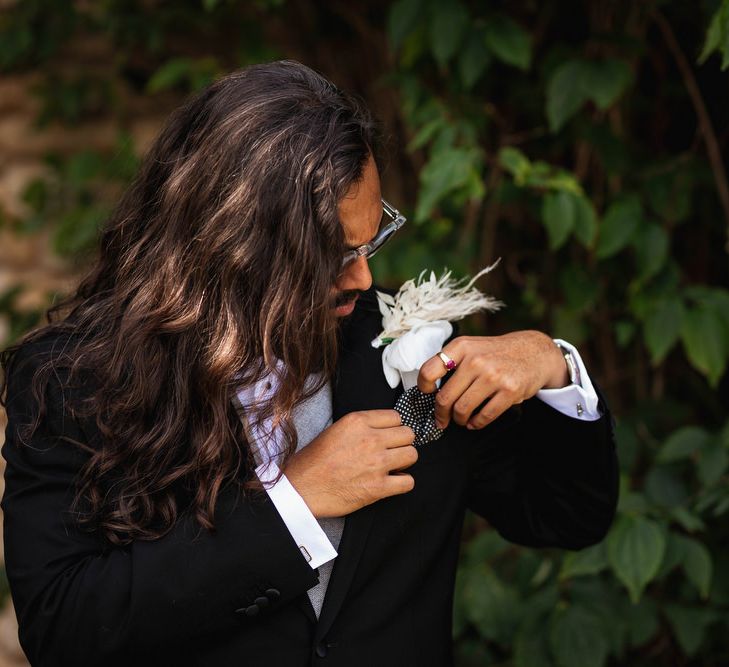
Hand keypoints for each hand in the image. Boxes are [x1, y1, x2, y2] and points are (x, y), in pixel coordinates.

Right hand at [283, 410, 416, 517]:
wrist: (301, 488)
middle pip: (408, 434)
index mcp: (358, 421)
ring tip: (391, 466)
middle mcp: (370, 439)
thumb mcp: (335, 429)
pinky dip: (402, 483)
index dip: (393, 428)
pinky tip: (391, 482)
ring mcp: (376, 463)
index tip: (388, 436)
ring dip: (404, 462)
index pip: (396, 417)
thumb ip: (361, 426)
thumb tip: (382, 429)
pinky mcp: (378, 487)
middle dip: (401, 443)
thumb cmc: (313, 461)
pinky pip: (408, 482)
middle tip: (391, 451)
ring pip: (412, 455)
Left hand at [417, 331, 568, 429]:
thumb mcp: (472, 347)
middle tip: (441, 419)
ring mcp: (494, 376)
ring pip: (462, 409)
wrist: (534, 352)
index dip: (424, 387)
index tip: (428, 393)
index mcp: (461, 347)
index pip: (429, 371)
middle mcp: (476, 360)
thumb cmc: (496, 353)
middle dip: (440, 414)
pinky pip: (484, 416)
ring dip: (458, 420)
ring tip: (460, 419)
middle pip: (445, 397)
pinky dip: (476, 423)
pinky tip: (474, 421)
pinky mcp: (509, 391)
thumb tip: (428, 387)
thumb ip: (451, 362)